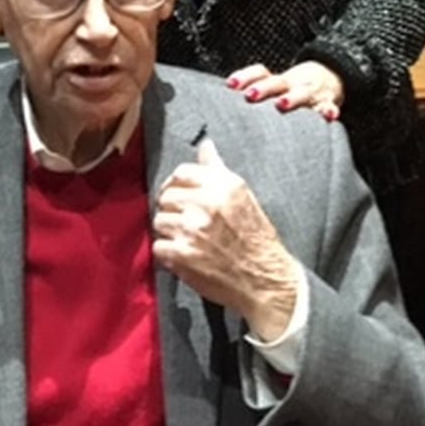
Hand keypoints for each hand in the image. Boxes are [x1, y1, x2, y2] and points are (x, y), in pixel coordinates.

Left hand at [152, 139, 301, 340]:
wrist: (266, 279)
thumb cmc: (255, 238)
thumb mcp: (241, 195)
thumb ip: (217, 169)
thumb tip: (205, 145)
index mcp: (222, 185)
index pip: (181, 173)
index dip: (178, 185)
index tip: (182, 197)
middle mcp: (207, 203)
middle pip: (166, 196)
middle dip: (173, 210)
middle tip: (187, 223)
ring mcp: (193, 229)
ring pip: (159, 221)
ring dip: (170, 232)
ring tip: (189, 240)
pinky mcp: (183, 254)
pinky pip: (158, 246)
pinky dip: (168, 254)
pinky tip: (184, 256)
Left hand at [228, 59, 344, 120]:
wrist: (331, 77)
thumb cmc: (294, 89)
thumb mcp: (276, 87)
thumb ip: (254, 93)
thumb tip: (226, 102)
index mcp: (278, 81)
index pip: (261, 73)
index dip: (245, 77)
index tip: (230, 85)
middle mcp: (292, 84)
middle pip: (277, 83)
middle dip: (264, 89)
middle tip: (249, 96)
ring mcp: (310, 93)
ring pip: (301, 94)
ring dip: (292, 98)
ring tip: (281, 104)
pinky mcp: (327, 103)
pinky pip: (328, 108)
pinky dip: (328, 111)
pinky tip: (328, 117)